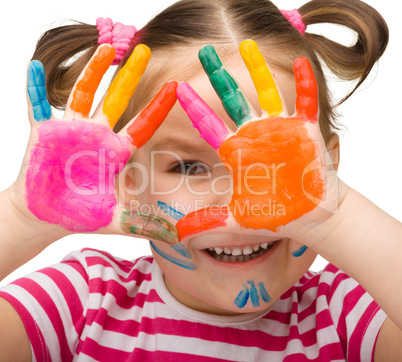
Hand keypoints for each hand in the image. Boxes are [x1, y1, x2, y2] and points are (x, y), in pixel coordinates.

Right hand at [10, 44, 177, 243]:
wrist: (47, 216)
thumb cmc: (82, 214)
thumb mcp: (117, 220)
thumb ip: (145, 224)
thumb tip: (178, 237)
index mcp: (115, 152)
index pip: (142, 124)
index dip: (158, 107)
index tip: (176, 87)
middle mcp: (96, 135)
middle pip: (116, 99)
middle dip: (129, 76)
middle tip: (144, 50)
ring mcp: (70, 130)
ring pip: (83, 94)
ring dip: (92, 72)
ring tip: (104, 48)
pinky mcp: (44, 132)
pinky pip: (38, 105)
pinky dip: (36, 88)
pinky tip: (37, 67)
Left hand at [176, 40, 342, 246]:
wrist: (308, 216)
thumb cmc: (273, 216)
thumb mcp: (236, 219)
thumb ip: (206, 224)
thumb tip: (176, 236)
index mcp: (236, 152)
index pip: (208, 125)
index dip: (193, 107)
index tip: (175, 88)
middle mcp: (254, 135)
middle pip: (232, 99)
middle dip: (219, 76)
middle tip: (204, 52)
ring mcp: (280, 130)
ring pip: (266, 92)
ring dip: (259, 69)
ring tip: (247, 44)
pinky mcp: (305, 131)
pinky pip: (306, 102)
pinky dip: (305, 84)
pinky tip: (302, 62)